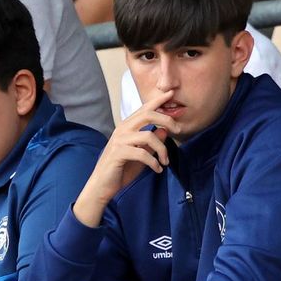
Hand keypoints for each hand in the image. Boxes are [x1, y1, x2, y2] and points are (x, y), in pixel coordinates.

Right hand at [71, 91, 180, 226]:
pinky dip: (154, 162)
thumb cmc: (121, 169)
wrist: (102, 186)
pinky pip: (142, 153)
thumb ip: (151, 143)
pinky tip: (157, 169)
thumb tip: (164, 131)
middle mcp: (122, 129)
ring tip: (165, 162)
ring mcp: (119, 140)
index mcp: (127, 127)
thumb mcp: (142, 154)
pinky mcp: (118, 153)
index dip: (158, 100)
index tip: (171, 94)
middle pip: (147, 115)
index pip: (144, 109)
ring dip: (162, 150)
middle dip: (166, 120)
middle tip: (178, 130)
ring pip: (148, 136)